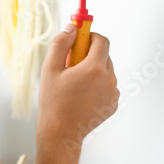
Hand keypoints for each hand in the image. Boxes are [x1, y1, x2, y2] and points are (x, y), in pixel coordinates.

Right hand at [37, 25, 119, 149]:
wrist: (62, 134)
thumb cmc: (54, 103)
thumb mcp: (50, 69)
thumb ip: (61, 44)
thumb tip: (71, 29)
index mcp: (95, 68)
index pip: (102, 41)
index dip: (90, 37)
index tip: (80, 40)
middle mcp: (109, 79)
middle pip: (105, 56)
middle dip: (90, 55)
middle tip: (72, 64)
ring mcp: (113, 93)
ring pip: (106, 71)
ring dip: (94, 71)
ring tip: (76, 84)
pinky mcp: (113, 104)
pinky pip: (108, 87)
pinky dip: (98, 86)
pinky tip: (82, 96)